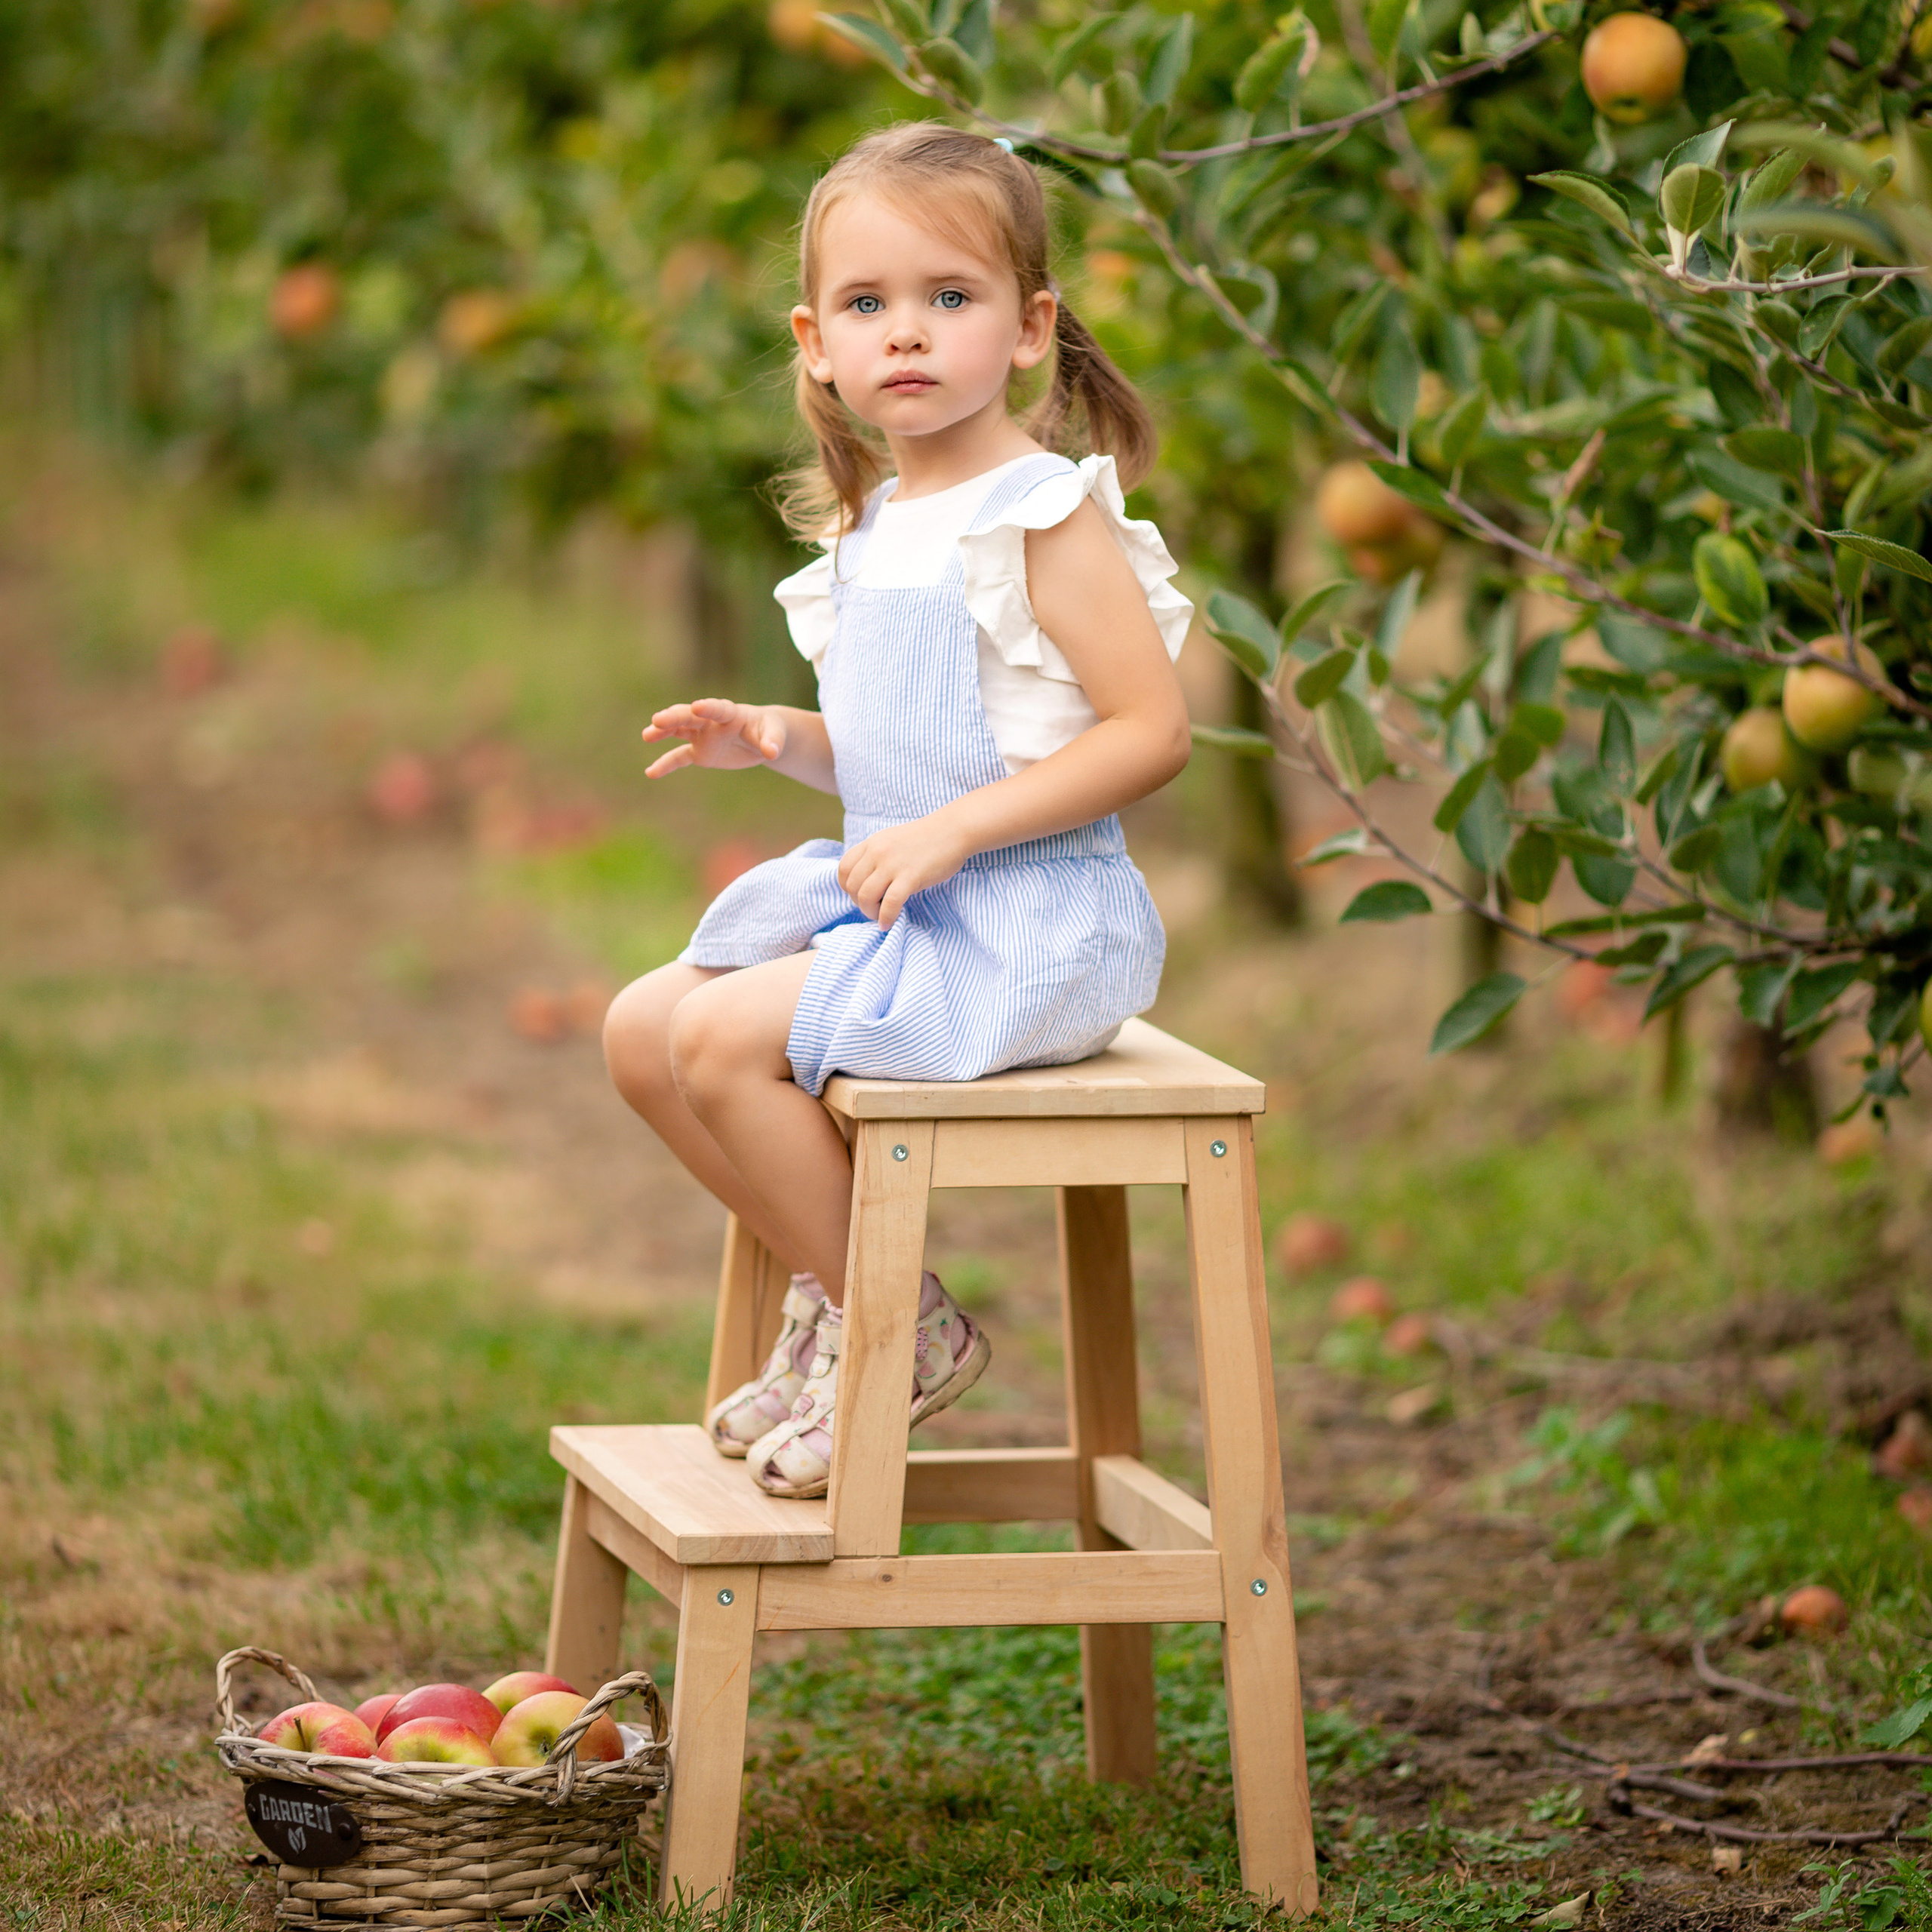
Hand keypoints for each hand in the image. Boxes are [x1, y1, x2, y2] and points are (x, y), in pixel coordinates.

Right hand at [641, 699, 785, 777]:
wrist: (763, 737)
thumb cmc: (770, 730)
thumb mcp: (775, 735)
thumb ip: (772, 741)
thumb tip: (772, 753)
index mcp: (731, 714)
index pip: (718, 709)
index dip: (709, 708)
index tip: (696, 707)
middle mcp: (712, 722)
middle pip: (690, 717)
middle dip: (674, 718)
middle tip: (657, 720)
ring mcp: (703, 736)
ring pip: (679, 731)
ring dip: (663, 732)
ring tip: (648, 735)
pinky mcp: (700, 753)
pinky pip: (679, 758)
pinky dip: (666, 765)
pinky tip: (651, 773)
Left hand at [837, 816, 967, 928]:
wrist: (953, 830)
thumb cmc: (926, 838)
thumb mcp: (892, 840)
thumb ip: (877, 855)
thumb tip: (866, 880)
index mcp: (872, 843)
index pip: (843, 869)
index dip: (847, 887)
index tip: (859, 895)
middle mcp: (877, 853)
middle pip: (852, 886)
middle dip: (859, 903)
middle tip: (873, 908)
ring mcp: (893, 865)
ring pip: (865, 896)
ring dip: (870, 912)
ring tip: (880, 916)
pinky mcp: (911, 877)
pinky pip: (890, 903)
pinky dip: (886, 917)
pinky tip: (888, 923)